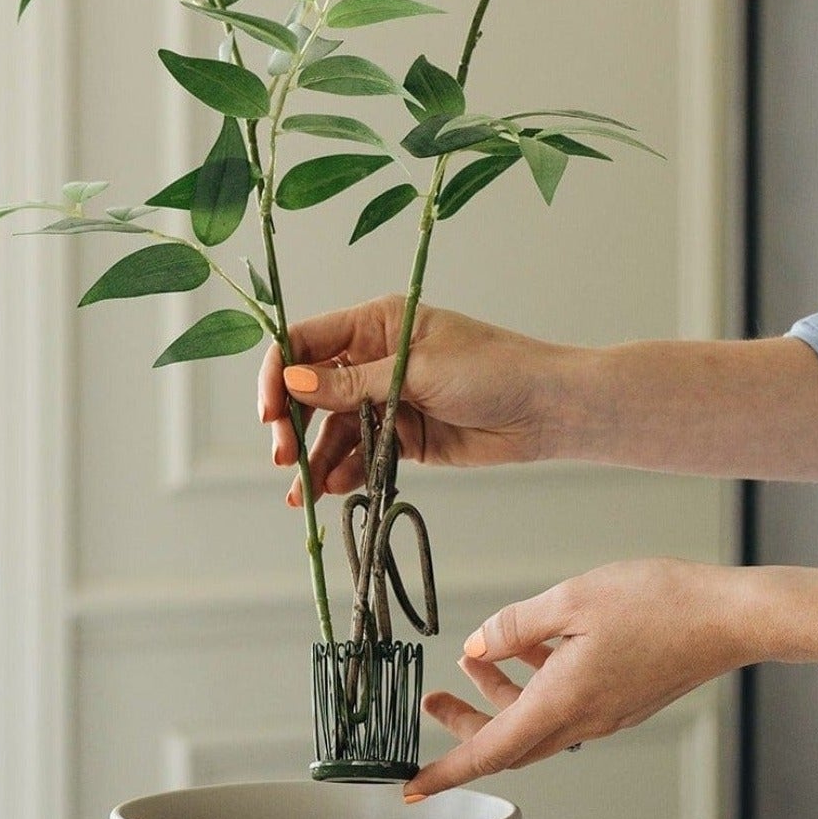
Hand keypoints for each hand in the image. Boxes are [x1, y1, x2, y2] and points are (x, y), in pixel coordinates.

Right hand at [257, 299, 578, 502]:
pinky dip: (344, 473)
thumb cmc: (493, 369)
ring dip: (314, 459)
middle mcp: (372, 359)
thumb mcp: (416, 371)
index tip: (270, 414)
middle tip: (284, 460)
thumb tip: (294, 383)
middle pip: (310, 391)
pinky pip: (359, 453)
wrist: (547, 410)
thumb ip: (353, 383)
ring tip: (304, 494)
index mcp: (376, 324)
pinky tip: (334, 490)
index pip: (305, 342)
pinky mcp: (402, 437)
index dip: (279, 375)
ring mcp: (386, 400)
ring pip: (332, 429)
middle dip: (292, 425)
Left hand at [405, 558, 747, 798]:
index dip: (447, 770)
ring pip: (537, 719)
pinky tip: (534, 643)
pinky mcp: (624, 700)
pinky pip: (566, 704)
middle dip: (465, 724)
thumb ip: (516, 626)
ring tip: (478, 657)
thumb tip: (477, 646)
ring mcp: (607, 713)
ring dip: (501, 696)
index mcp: (564, 702)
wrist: (730, 618)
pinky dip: (537, 683)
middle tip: (432, 700)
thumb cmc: (660, 603)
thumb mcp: (573, 599)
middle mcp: (584, 719)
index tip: (413, 787)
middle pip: (509, 740)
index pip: (490, 751)